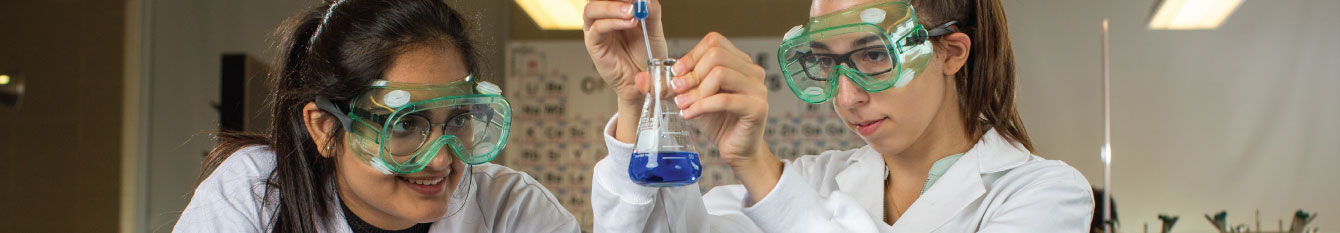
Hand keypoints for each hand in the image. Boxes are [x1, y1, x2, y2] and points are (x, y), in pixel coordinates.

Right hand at [583, 0, 665, 104]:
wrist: (645, 80)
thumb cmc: (647, 55)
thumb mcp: (655, 29)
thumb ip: (652, 12)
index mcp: (616, 10)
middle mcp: (603, 17)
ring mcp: (596, 30)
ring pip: (591, 9)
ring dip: (611, 7)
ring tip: (632, 12)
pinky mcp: (594, 44)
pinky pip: (597, 28)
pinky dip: (612, 22)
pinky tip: (629, 22)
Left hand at [663, 32, 780, 200]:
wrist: (736, 149)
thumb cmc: (717, 121)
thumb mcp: (690, 98)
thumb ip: (669, 86)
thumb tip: (641, 78)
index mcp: (739, 62)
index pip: (714, 42)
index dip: (691, 56)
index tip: (676, 74)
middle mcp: (752, 71)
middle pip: (716, 55)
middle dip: (691, 74)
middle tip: (678, 92)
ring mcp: (758, 88)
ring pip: (720, 74)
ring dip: (696, 91)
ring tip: (683, 105)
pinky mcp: (757, 108)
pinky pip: (724, 100)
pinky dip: (701, 106)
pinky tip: (690, 115)